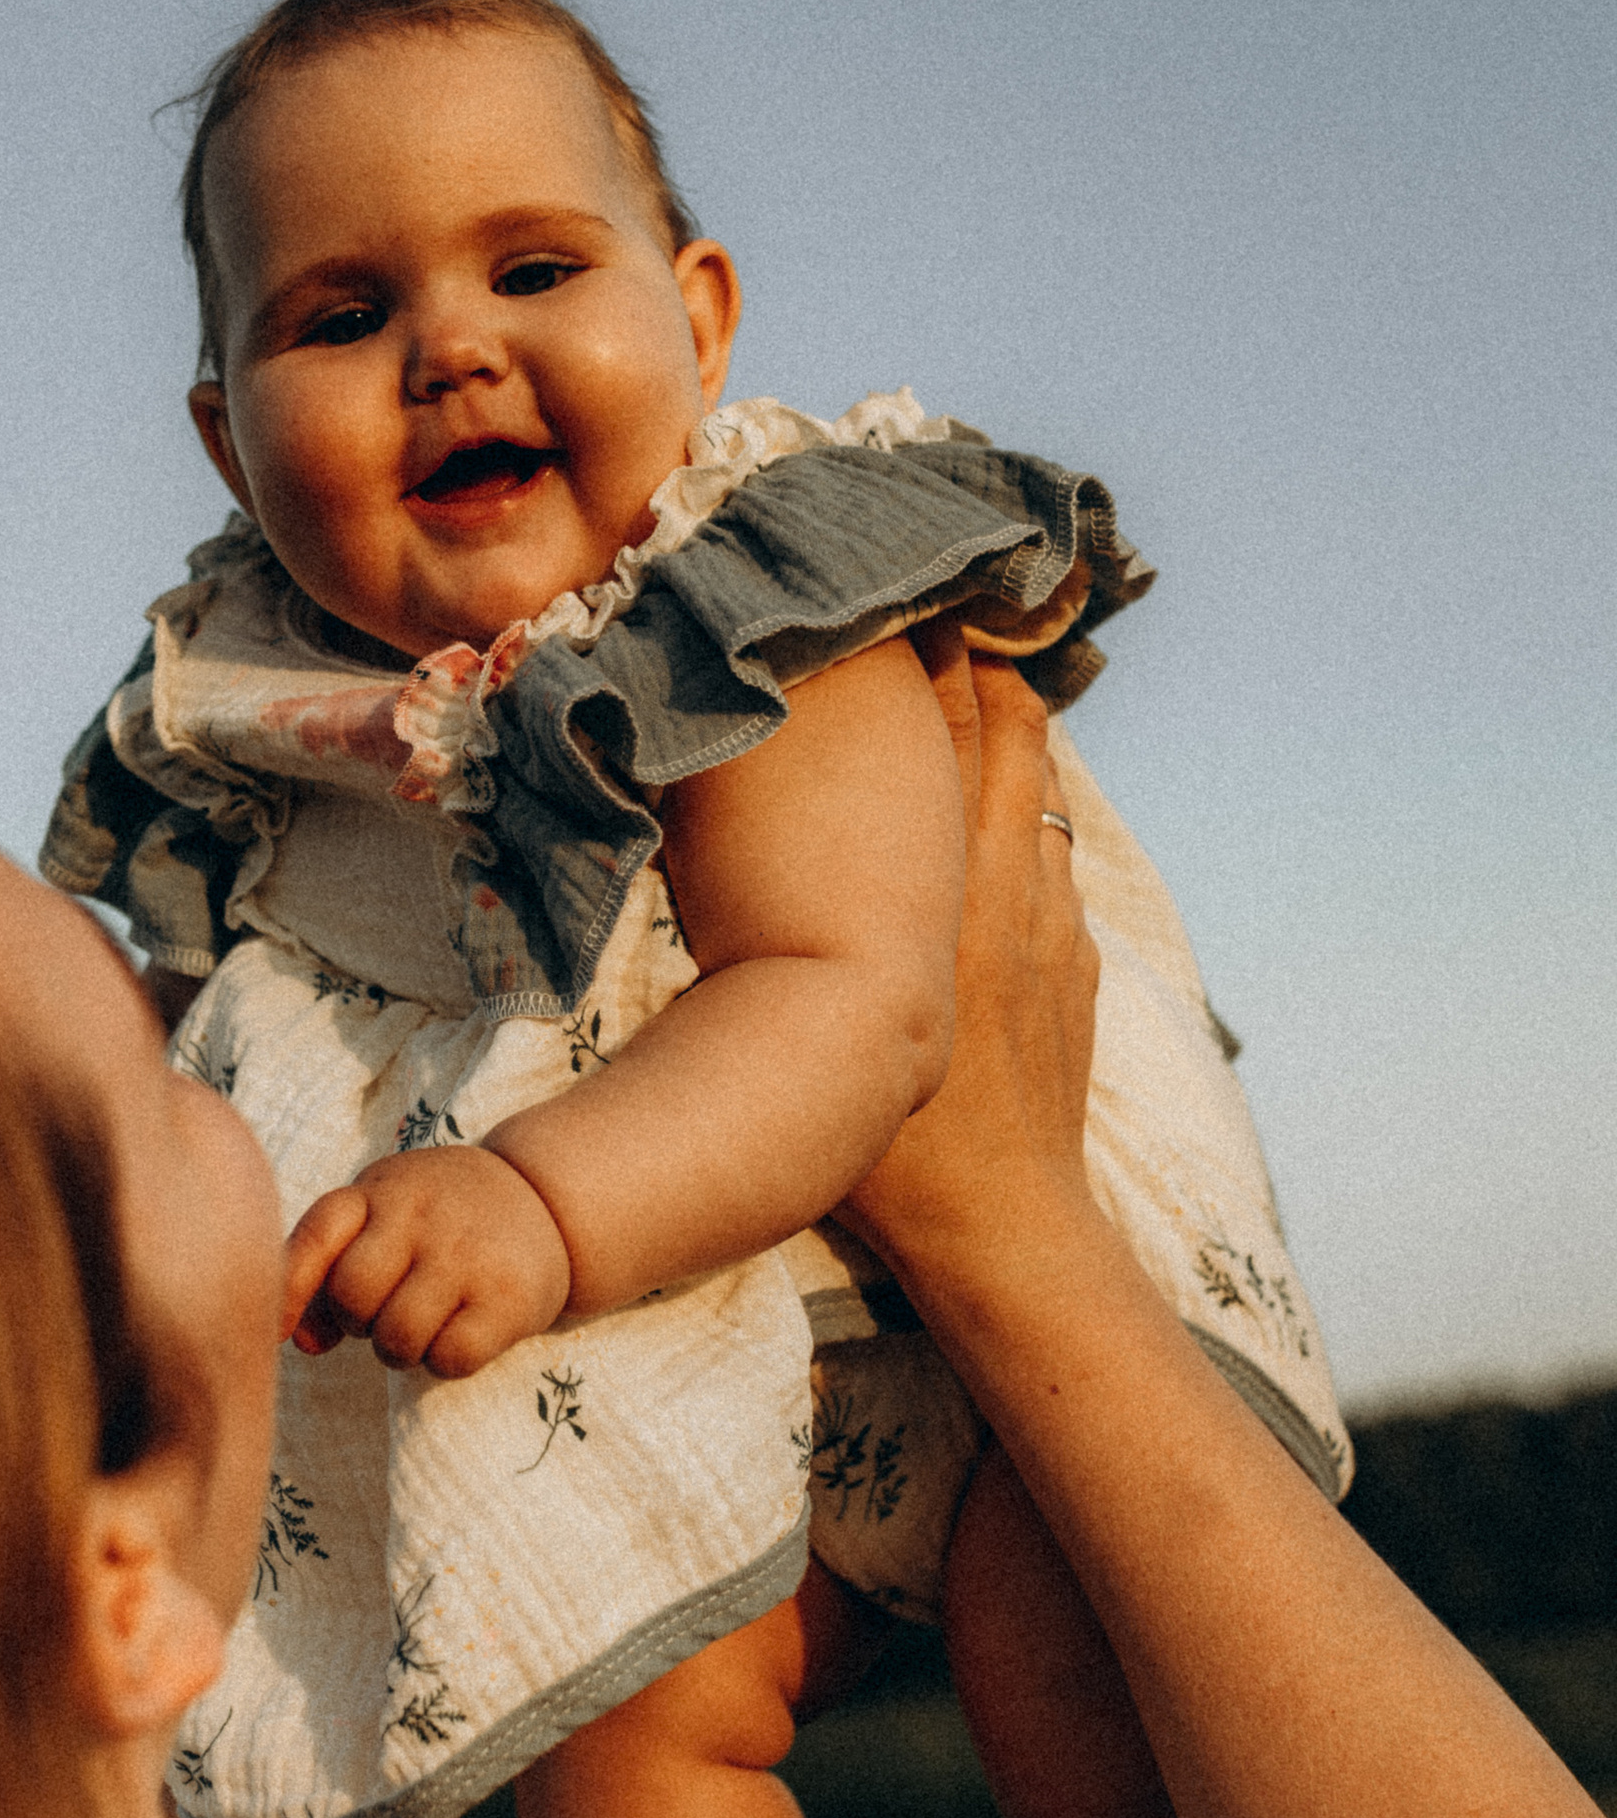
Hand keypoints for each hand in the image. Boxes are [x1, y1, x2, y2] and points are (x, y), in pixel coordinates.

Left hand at [283, 1145, 572, 1376]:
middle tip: (389, 1310)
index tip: (284, 1333)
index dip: (292, 1289)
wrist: (547, 1197)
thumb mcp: (384, 1218)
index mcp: (381, 1191)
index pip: (318, 1235)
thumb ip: (330, 1270)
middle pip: (353, 1299)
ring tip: (424, 1325)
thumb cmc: (441, 1220)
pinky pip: (450, 1358)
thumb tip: (302, 1342)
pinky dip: (445, 1362)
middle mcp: (422, 1216)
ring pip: (397, 1338)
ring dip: (401, 1350)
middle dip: (360, 1322)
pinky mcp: (510, 1298)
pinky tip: (460, 1335)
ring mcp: (467, 1255)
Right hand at [836, 630, 1097, 1277]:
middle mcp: (1008, 888)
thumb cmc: (887, 1144)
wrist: (1002, 1222)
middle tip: (945, 599)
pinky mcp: (1075, 961)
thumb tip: (742, 844)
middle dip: (980, 661)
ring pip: (1042, 787)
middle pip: (1011, 733)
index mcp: (941, 894)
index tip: (903, 595)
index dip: (932, 656)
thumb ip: (785, 929)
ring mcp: (1053, 922)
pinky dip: (1029, 806)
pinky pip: (1053, 854)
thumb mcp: (813, 1020)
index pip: (947, 736)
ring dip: (1013, 724)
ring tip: (978, 669)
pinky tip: (1003, 797)